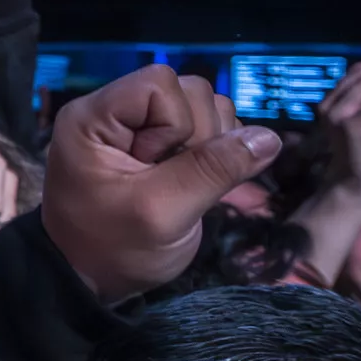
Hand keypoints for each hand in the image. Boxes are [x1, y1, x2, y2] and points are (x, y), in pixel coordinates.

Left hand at [42, 66, 281, 302]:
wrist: (92, 278)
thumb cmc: (113, 248)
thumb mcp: (162, 213)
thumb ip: (212, 171)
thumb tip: (269, 137)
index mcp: (94, 117)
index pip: (158, 82)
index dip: (176, 122)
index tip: (157, 166)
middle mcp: (116, 112)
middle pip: (189, 91)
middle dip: (199, 137)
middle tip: (169, 183)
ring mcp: (140, 128)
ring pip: (206, 108)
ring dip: (211, 146)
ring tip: (180, 185)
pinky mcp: (162, 145)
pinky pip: (209, 130)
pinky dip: (215, 154)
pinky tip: (194, 183)